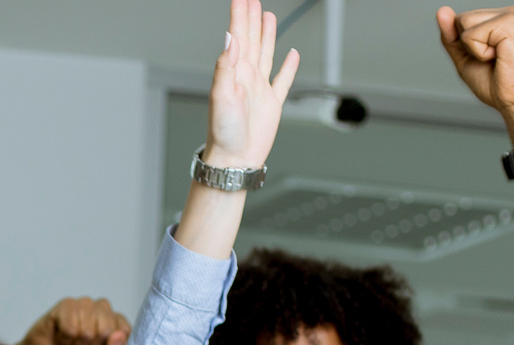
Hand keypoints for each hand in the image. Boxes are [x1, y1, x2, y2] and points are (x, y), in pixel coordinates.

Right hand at [19, 297, 130, 344]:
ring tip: (69, 341)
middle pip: (106, 330)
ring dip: (75, 343)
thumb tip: (118, 335)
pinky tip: (60, 335)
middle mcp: (102, 309)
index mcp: (115, 322)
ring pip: (87, 329)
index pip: (124, 331)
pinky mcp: (66, 304)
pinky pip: (70, 327)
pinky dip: (63, 338)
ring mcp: (85, 304)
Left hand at [202, 0, 298, 169]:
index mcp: (234, 73)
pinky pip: (283, 81)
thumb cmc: (223, 133)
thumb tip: (229, 38)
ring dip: (267, 35)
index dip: (240, 15)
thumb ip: (225, 66)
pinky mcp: (272, 104)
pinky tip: (292, 55)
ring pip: (265, 54)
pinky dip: (288, 67)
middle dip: (252, 18)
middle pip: (251, 40)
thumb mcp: (221, 96)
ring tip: (268, 16)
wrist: (234, 159)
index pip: (237, 36)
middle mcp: (246, 77)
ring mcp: (260, 89)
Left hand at [438, 7, 513, 144]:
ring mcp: (513, 14)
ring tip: (498, 58)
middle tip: (494, 60)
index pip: (463, 21)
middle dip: (468, 46)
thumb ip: (452, 36)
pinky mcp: (511, 21)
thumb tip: (442, 11)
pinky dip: (478, 52)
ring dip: (474, 49)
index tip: (489, 59)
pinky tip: (500, 57)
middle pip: (462, 19)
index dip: (465, 46)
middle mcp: (511, 12)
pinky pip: (470, 34)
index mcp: (504, 18)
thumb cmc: (499, 84)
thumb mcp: (467, 58)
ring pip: (464, 22)